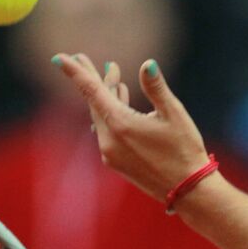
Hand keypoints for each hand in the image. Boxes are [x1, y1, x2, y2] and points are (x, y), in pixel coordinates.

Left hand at [52, 53, 210, 202]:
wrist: (188, 190)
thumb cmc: (184, 150)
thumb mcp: (174, 114)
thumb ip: (156, 88)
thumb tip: (148, 64)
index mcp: (120, 124)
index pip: (91, 91)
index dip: (76, 72)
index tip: (59, 58)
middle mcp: (109, 140)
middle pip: (94, 102)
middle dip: (93, 79)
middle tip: (84, 57)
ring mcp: (110, 154)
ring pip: (101, 117)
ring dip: (106, 96)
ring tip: (112, 77)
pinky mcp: (116, 163)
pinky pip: (107, 132)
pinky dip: (111, 114)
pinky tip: (121, 102)